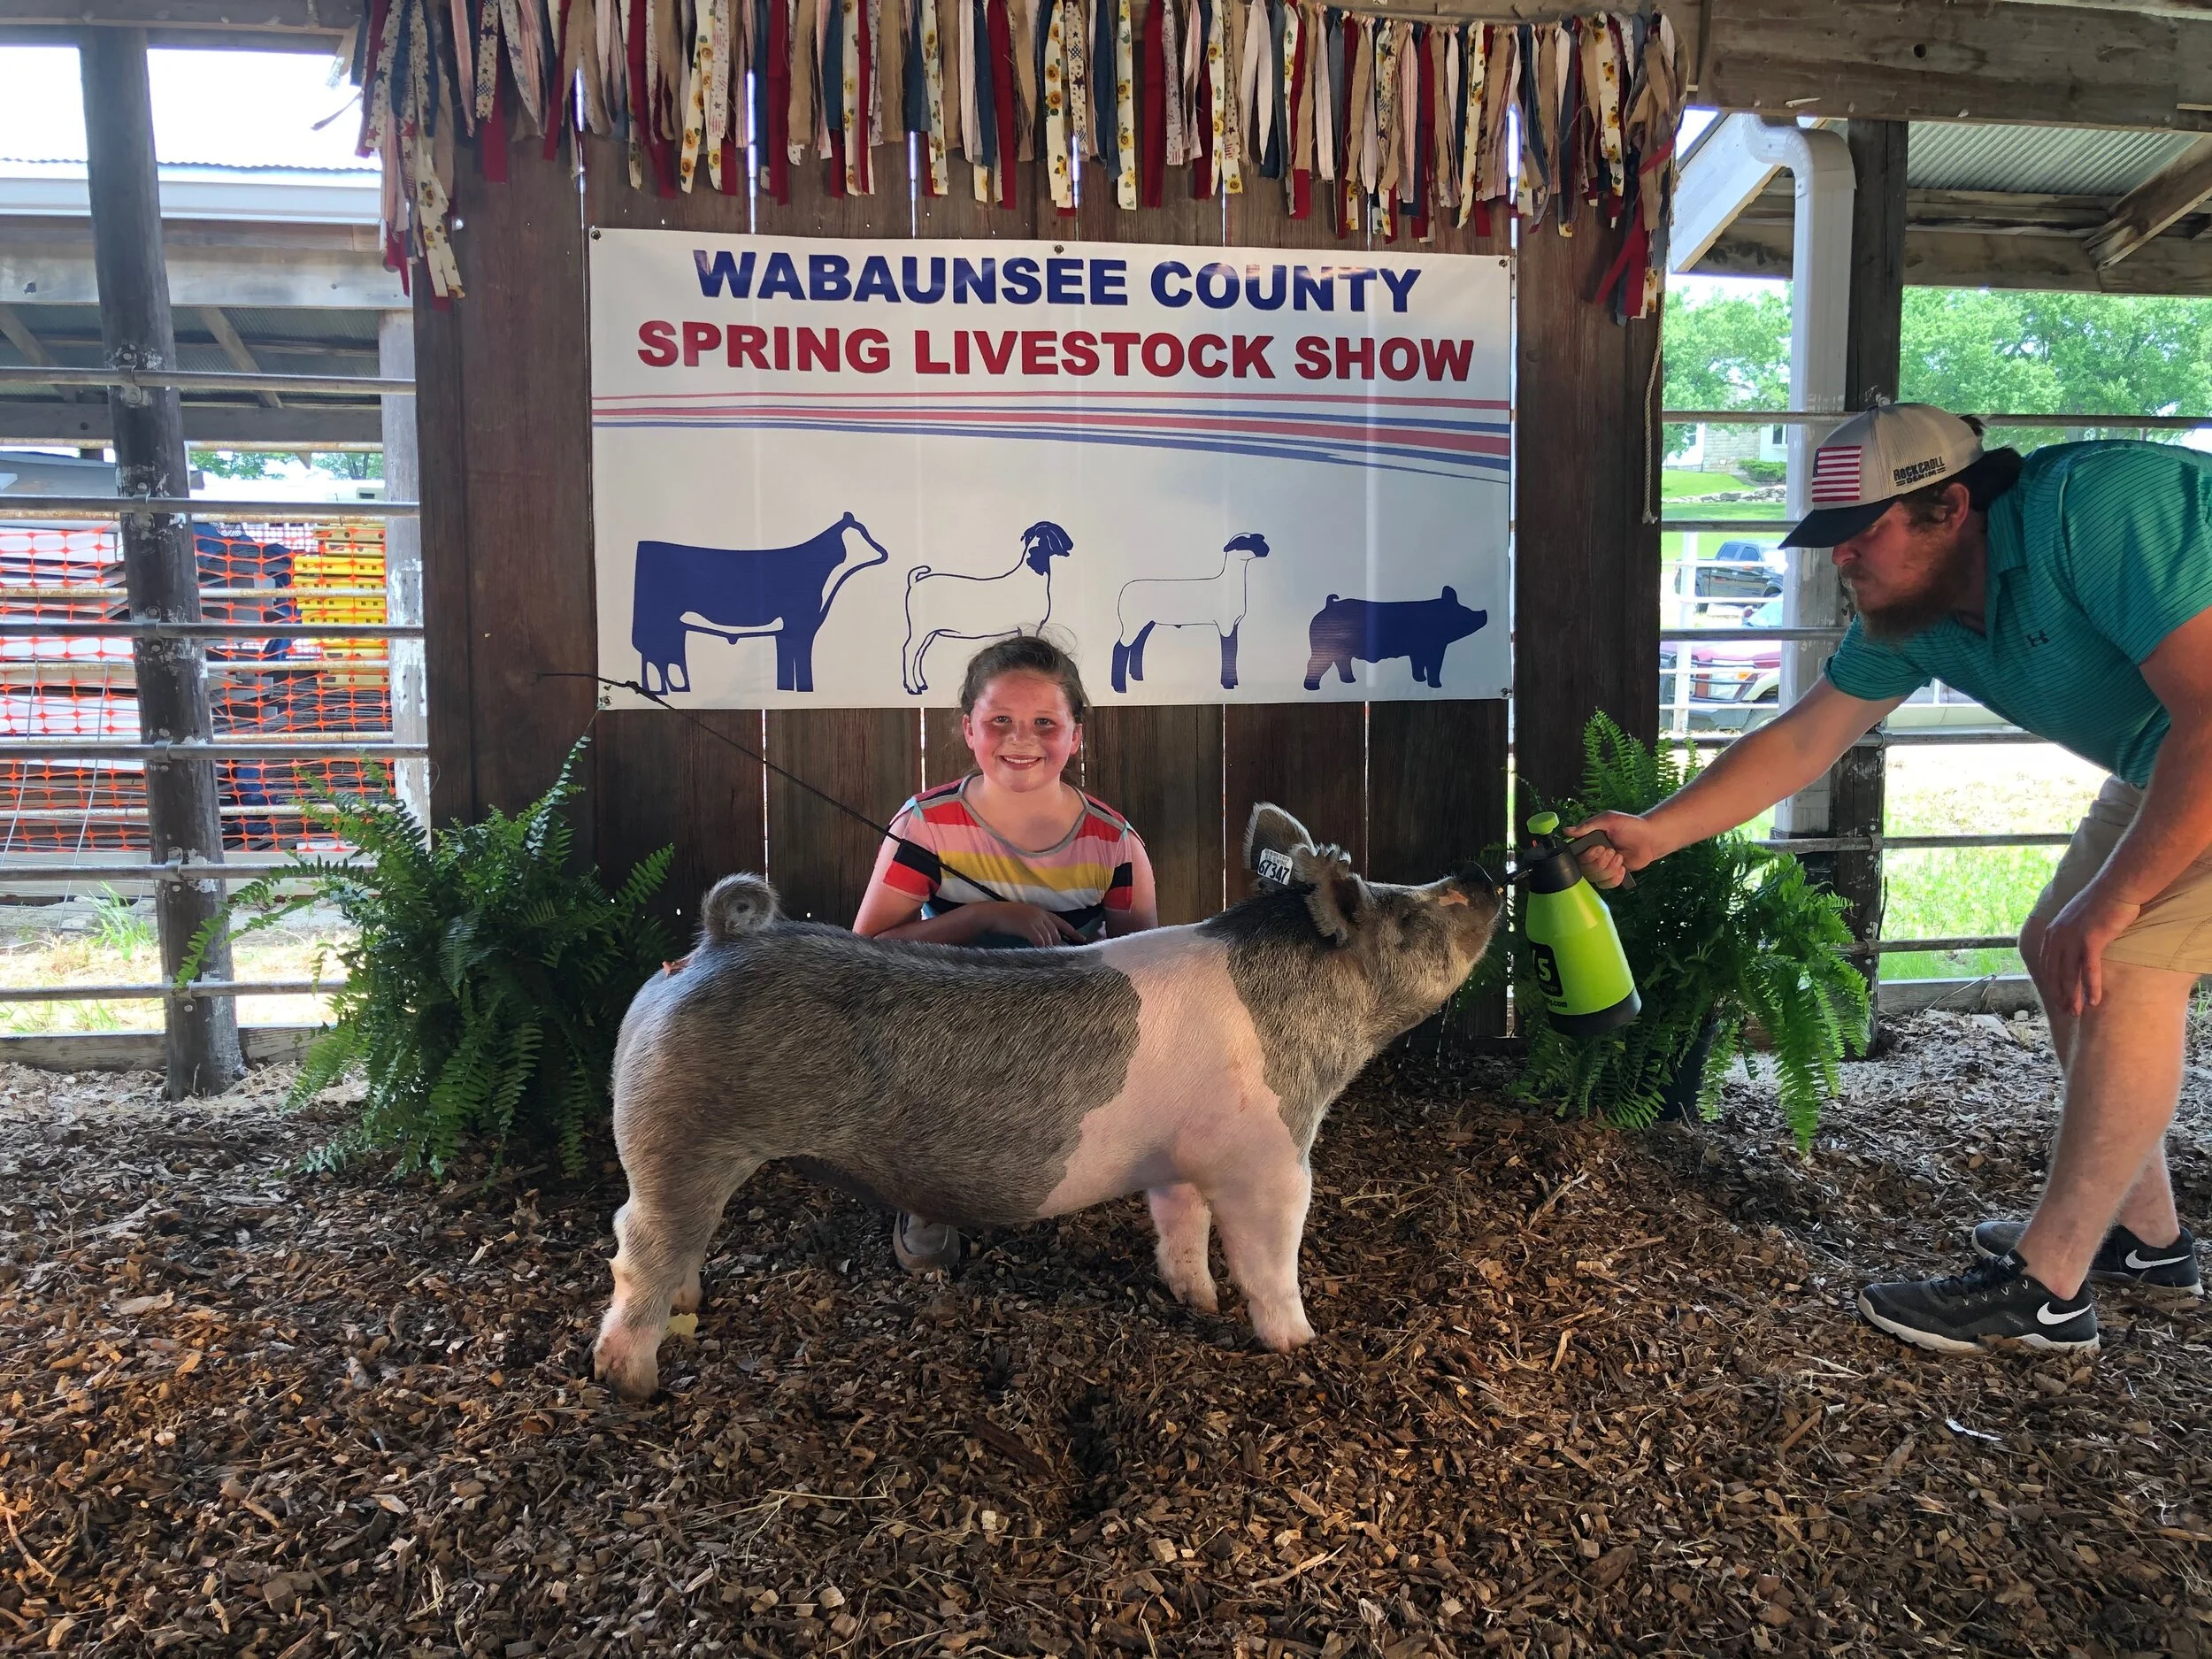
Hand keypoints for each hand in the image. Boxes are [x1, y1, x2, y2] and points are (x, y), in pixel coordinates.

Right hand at [977, 902, 1083, 946]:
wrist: (990, 915)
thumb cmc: (1005, 919)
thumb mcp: (1023, 919)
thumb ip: (1035, 926)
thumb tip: (1044, 940)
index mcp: (1040, 911)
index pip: (1061, 922)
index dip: (1072, 932)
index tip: (1082, 939)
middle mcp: (1040, 914)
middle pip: (1055, 933)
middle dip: (1056, 945)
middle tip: (1056, 956)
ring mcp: (1034, 919)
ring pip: (1049, 938)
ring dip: (1048, 948)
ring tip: (1046, 957)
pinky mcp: (1027, 926)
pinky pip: (1040, 940)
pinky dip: (1041, 948)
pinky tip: (1038, 952)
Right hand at [1566, 812, 1669, 888]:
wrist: (1649, 838)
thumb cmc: (1630, 825)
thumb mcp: (1608, 820)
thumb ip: (1587, 826)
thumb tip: (1567, 832)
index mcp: (1587, 842)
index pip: (1576, 857)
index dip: (1588, 856)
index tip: (1600, 847)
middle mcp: (1592, 856)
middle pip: (1586, 870)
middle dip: (1601, 862)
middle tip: (1612, 850)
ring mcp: (1602, 867)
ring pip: (1596, 878)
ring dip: (1610, 869)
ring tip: (1620, 857)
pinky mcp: (1612, 875)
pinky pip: (1606, 885)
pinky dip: (1615, 878)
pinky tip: (1622, 868)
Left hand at [2037, 883, 2141, 1015]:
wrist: (2117, 887)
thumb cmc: (2102, 904)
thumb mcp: (2078, 920)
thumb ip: (2071, 934)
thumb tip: (2071, 950)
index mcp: (2052, 932)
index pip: (2047, 964)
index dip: (2051, 984)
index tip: (2057, 999)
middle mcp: (2057, 936)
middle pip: (2055, 972)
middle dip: (2059, 994)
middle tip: (2066, 1012)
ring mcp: (2072, 938)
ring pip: (2069, 974)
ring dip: (2072, 996)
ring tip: (2076, 1012)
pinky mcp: (2090, 940)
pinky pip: (2089, 969)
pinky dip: (2090, 987)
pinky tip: (2093, 1002)